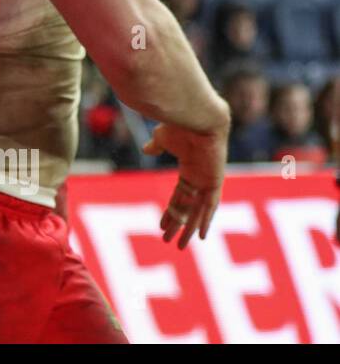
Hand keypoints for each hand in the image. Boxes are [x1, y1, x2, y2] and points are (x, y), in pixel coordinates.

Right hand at [143, 122, 227, 248]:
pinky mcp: (214, 181)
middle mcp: (200, 179)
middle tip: (169, 242)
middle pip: (187, 209)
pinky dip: (205, 220)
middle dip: (177, 226)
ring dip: (188, 229)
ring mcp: (208, 181)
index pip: (179, 197)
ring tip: (180, 246)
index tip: (162, 226)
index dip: (170, 212)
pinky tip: (199, 236)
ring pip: (197, 211)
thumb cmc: (179, 124)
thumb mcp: (162, 138)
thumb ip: (157, 146)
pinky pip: (210, 206)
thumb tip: (148, 149)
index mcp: (189, 170)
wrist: (198, 117)